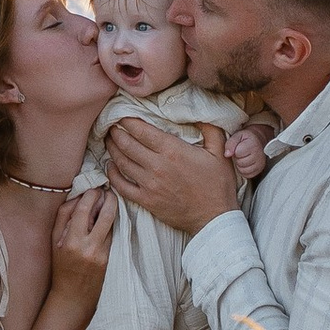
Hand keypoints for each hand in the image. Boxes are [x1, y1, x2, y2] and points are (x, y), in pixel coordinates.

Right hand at [47, 184, 115, 317]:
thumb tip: (79, 197)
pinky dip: (110, 224)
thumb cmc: (61, 266)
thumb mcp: (55, 241)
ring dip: (111, 208)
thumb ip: (64, 218)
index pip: (82, 208)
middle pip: (102, 213)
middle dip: (108, 197)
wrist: (72, 296)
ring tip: (110, 200)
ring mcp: (99, 252)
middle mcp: (85, 245)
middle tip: (107, 190)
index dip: (90, 194)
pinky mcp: (108, 258)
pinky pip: (111, 235)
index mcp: (68, 240)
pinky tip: (107, 219)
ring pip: (110, 222)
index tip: (93, 188)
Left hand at [105, 109, 240, 232]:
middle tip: (111, 126)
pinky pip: (122, 186)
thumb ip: (210, 128)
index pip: (141, 130)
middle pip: (126, 144)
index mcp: (173, 151)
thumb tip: (199, 112)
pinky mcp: (146, 201)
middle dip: (116, 132)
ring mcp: (149, 185)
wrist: (215, 218)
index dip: (127, 120)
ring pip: (121, 162)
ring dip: (112, 149)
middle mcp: (157, 166)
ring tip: (109, 141)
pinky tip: (110, 166)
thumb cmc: (218, 185)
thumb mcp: (220, 152)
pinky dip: (113, 175)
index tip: (121, 114)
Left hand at [223, 120, 272, 184]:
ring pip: (243, 170)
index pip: (238, 153)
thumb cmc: (247, 138)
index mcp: (253, 145)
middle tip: (240, 153)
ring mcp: (260, 164)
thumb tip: (227, 154)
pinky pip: (247, 175)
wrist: (258, 141)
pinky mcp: (259, 170)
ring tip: (243, 157)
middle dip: (237, 158)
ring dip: (240, 165)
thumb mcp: (237, 136)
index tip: (238, 147)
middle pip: (240, 163)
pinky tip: (245, 163)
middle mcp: (259, 155)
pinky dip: (244, 170)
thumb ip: (230, 143)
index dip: (235, 151)